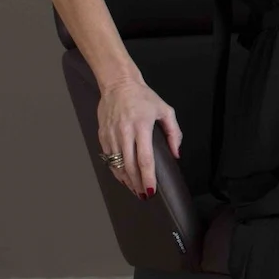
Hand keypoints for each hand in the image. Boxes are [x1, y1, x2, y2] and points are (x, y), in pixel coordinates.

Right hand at [96, 78, 180, 199]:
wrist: (118, 84)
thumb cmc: (143, 97)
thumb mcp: (165, 111)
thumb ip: (173, 133)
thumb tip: (176, 153)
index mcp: (141, 127)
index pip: (145, 159)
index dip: (147, 177)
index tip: (151, 190)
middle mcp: (124, 132)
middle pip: (129, 166)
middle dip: (137, 183)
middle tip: (144, 195)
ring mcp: (111, 134)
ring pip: (117, 164)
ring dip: (126, 179)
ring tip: (134, 189)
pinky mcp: (102, 135)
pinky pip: (108, 158)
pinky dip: (115, 170)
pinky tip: (122, 177)